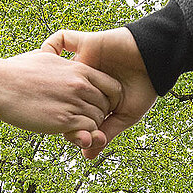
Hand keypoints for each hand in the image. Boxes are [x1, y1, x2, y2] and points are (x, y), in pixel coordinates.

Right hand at [0, 50, 121, 136]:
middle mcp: (79, 84)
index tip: (96, 105)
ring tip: (73, 126)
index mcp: (78, 69)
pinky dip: (82, 135)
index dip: (108, 99)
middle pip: (107, 106)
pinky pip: (88, 132)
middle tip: (81, 119)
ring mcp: (73, 102)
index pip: (112, 87)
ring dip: (88, 127)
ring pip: (98, 120)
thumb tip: (57, 51)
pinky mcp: (63, 121)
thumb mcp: (43, 54)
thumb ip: (58, 54)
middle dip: (98, 115)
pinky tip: (68, 132)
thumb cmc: (16, 71)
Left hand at [40, 28, 156, 158]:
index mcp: (93, 95)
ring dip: (44, 73)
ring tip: (36, 85)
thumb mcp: (125, 116)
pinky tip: (47, 59)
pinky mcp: (86, 43)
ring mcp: (84, 60)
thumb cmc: (145, 88)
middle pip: (57, 87)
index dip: (62, 116)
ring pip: (54, 64)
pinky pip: (60, 39)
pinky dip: (50, 45)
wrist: (156, 60)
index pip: (69, 106)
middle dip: (49, 97)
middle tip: (44, 109)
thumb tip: (87, 154)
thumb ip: (104, 132)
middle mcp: (85, 78)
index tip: (61, 128)